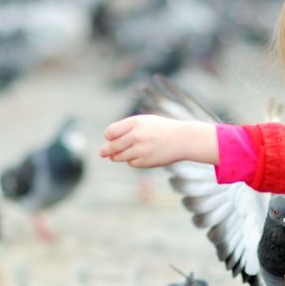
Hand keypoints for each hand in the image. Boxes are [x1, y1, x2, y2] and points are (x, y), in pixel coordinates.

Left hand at [100, 116, 217, 167]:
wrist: (182, 139)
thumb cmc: (161, 129)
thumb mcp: (144, 122)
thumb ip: (126, 129)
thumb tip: (107, 146)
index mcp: (135, 123)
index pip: (111, 132)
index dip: (109, 136)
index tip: (110, 138)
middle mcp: (136, 136)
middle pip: (112, 146)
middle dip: (106, 151)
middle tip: (102, 153)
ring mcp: (141, 150)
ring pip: (119, 157)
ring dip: (118, 156)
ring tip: (125, 152)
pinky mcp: (145, 161)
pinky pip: (131, 163)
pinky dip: (133, 160)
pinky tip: (142, 155)